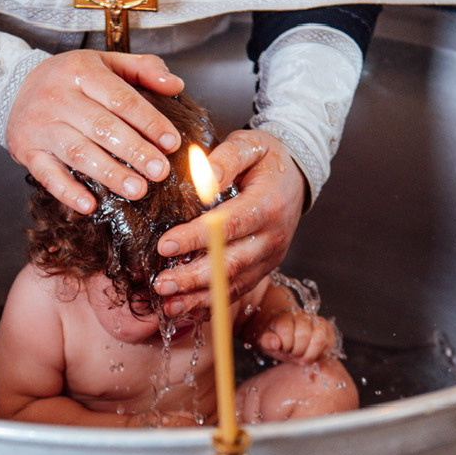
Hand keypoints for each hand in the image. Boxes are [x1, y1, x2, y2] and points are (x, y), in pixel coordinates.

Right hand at [5, 50, 185, 213]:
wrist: (14, 86)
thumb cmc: (71, 79)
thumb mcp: (105, 62)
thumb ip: (143, 69)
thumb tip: (176, 85)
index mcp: (82, 72)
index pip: (121, 99)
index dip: (149, 122)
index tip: (171, 143)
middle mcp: (58, 97)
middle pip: (102, 127)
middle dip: (135, 151)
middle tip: (160, 172)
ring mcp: (41, 125)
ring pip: (79, 152)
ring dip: (110, 174)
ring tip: (138, 190)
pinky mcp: (27, 150)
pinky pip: (47, 174)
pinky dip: (68, 191)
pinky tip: (90, 205)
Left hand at [153, 129, 305, 315]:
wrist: (295, 178)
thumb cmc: (266, 160)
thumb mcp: (250, 144)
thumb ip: (226, 157)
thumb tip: (202, 177)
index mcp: (268, 204)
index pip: (228, 226)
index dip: (196, 238)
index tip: (165, 245)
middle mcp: (272, 237)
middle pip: (231, 263)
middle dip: (193, 277)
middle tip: (160, 284)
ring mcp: (269, 258)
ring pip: (233, 284)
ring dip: (199, 298)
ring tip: (169, 306)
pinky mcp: (263, 269)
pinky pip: (238, 291)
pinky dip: (212, 304)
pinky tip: (188, 310)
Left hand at [255, 311, 337, 364]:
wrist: (286, 331)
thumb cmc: (276, 338)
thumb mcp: (265, 341)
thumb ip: (267, 341)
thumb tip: (275, 343)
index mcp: (284, 316)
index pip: (286, 330)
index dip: (284, 345)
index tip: (282, 348)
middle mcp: (302, 315)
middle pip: (303, 336)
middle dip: (296, 351)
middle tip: (292, 353)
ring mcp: (316, 320)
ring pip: (319, 339)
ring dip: (309, 354)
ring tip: (302, 355)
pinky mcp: (328, 329)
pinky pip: (329, 343)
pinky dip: (320, 353)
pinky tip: (310, 353)